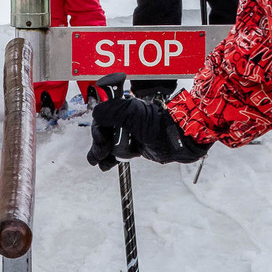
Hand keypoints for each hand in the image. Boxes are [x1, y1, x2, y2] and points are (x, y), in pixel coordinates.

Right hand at [88, 92, 205, 171]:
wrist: (176, 141)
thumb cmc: (158, 125)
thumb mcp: (131, 114)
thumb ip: (111, 112)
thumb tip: (96, 114)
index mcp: (123, 107)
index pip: (101, 115)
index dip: (98, 126)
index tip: (100, 136)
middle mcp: (124, 119)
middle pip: (102, 130)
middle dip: (98, 141)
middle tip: (101, 151)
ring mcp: (129, 133)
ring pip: (107, 142)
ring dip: (100, 152)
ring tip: (98, 160)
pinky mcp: (134, 146)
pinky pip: (116, 152)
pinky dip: (109, 159)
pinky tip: (105, 165)